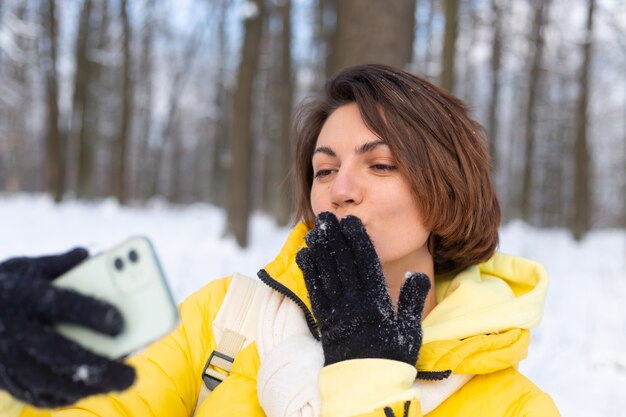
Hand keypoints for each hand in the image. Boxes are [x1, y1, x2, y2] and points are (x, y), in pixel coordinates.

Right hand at [0, 249, 135, 407]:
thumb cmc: (7, 288)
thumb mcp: (27, 268)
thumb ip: (61, 264)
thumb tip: (90, 254)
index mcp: (23, 297)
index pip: (61, 304)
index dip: (90, 314)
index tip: (120, 323)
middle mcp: (13, 330)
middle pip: (60, 353)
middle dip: (99, 366)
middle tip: (132, 374)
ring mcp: (7, 359)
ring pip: (50, 380)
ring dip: (89, 386)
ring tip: (121, 382)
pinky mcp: (5, 378)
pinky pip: (38, 394)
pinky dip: (69, 395)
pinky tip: (94, 389)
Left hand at [296, 212, 430, 365]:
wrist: (366, 388)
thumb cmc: (393, 359)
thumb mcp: (410, 331)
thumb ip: (412, 300)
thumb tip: (415, 273)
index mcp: (376, 302)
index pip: (365, 264)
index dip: (357, 240)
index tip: (350, 221)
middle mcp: (354, 303)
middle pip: (342, 263)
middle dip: (334, 237)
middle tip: (326, 216)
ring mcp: (337, 312)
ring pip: (326, 274)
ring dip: (319, 249)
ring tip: (314, 229)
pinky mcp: (325, 321)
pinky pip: (315, 291)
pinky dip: (309, 272)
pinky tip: (304, 255)